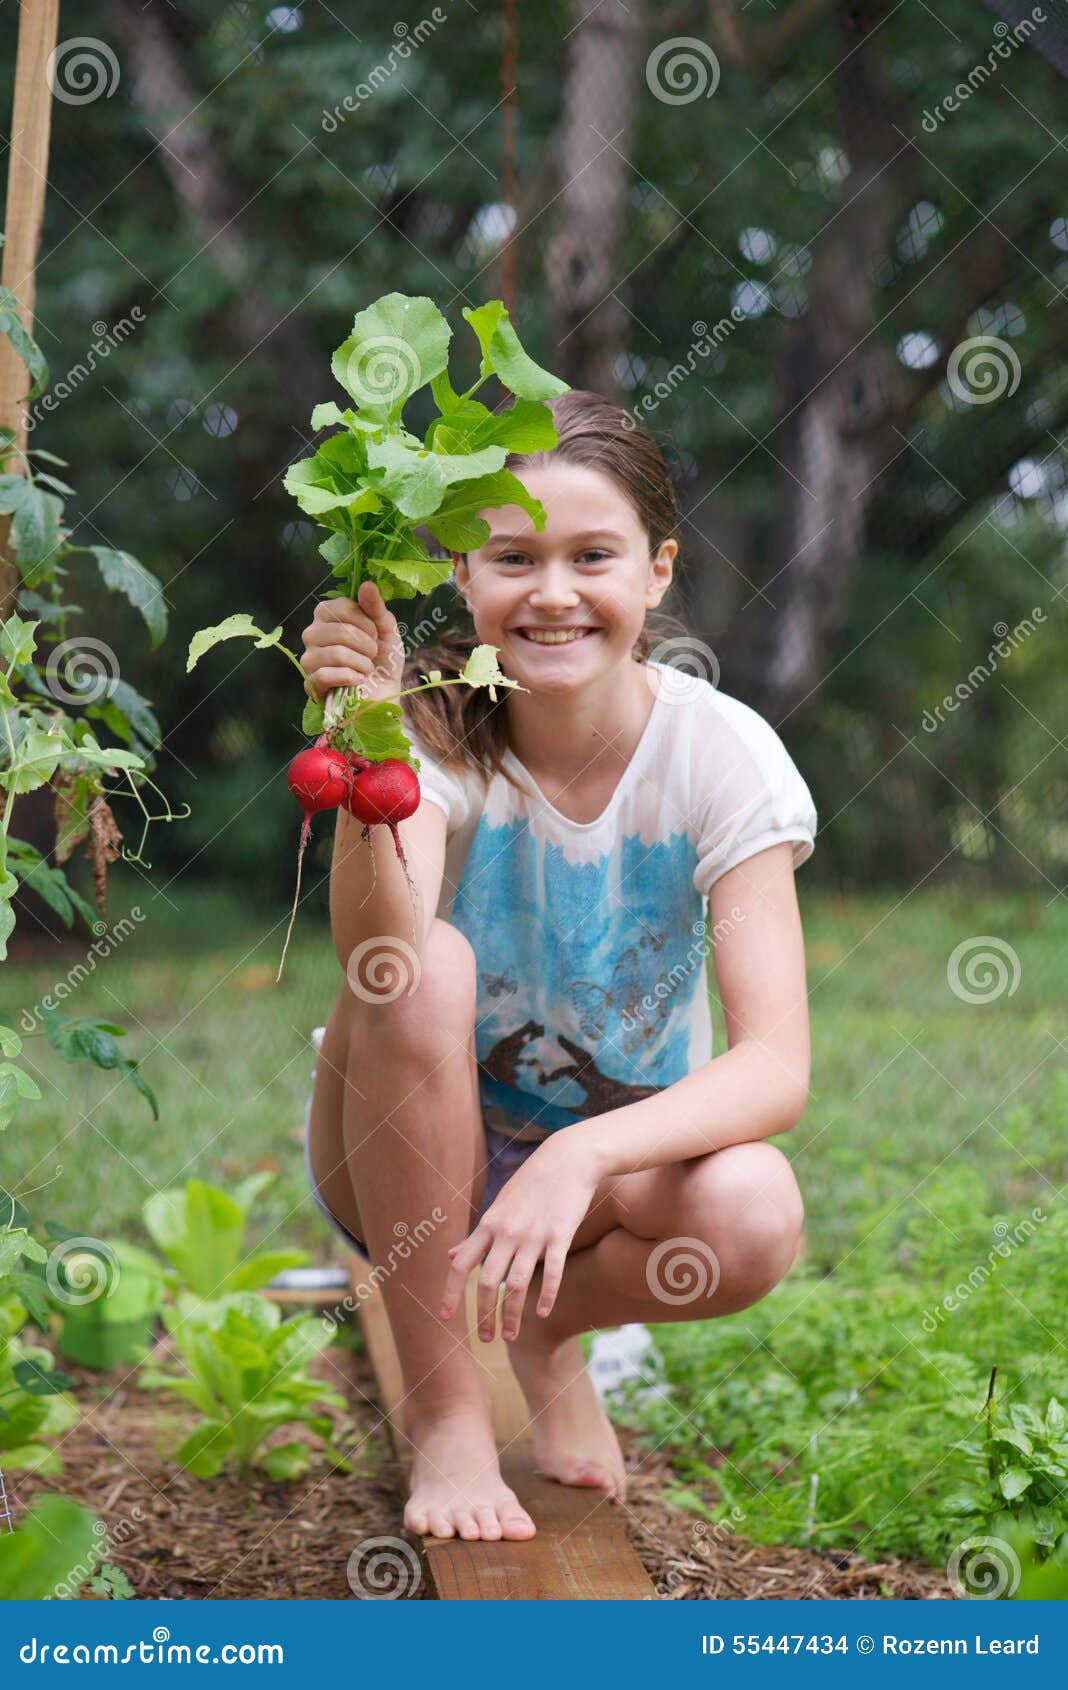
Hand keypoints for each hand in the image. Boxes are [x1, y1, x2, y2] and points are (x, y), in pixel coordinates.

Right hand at [299, 581, 405, 706]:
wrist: (383, 694)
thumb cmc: (383, 659)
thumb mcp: (387, 630)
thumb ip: (376, 608)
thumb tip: (367, 584)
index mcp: (327, 616)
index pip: (340, 607)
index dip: (364, 622)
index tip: (375, 634)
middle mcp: (312, 634)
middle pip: (339, 631)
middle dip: (366, 645)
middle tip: (372, 654)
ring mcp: (309, 659)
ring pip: (336, 653)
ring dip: (362, 664)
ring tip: (367, 669)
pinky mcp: (310, 683)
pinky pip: (326, 675)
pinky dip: (350, 678)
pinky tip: (358, 681)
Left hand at [438, 1138, 599, 1343]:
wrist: (568, 1158)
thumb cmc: (531, 1183)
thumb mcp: (499, 1206)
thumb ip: (476, 1236)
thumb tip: (450, 1256)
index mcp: (489, 1224)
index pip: (462, 1264)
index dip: (450, 1291)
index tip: (444, 1317)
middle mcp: (507, 1232)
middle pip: (487, 1282)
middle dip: (483, 1315)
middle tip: (485, 1340)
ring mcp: (534, 1235)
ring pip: (516, 1285)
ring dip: (511, 1315)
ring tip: (510, 1336)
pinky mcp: (560, 1235)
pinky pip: (552, 1273)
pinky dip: (546, 1296)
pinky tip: (543, 1314)